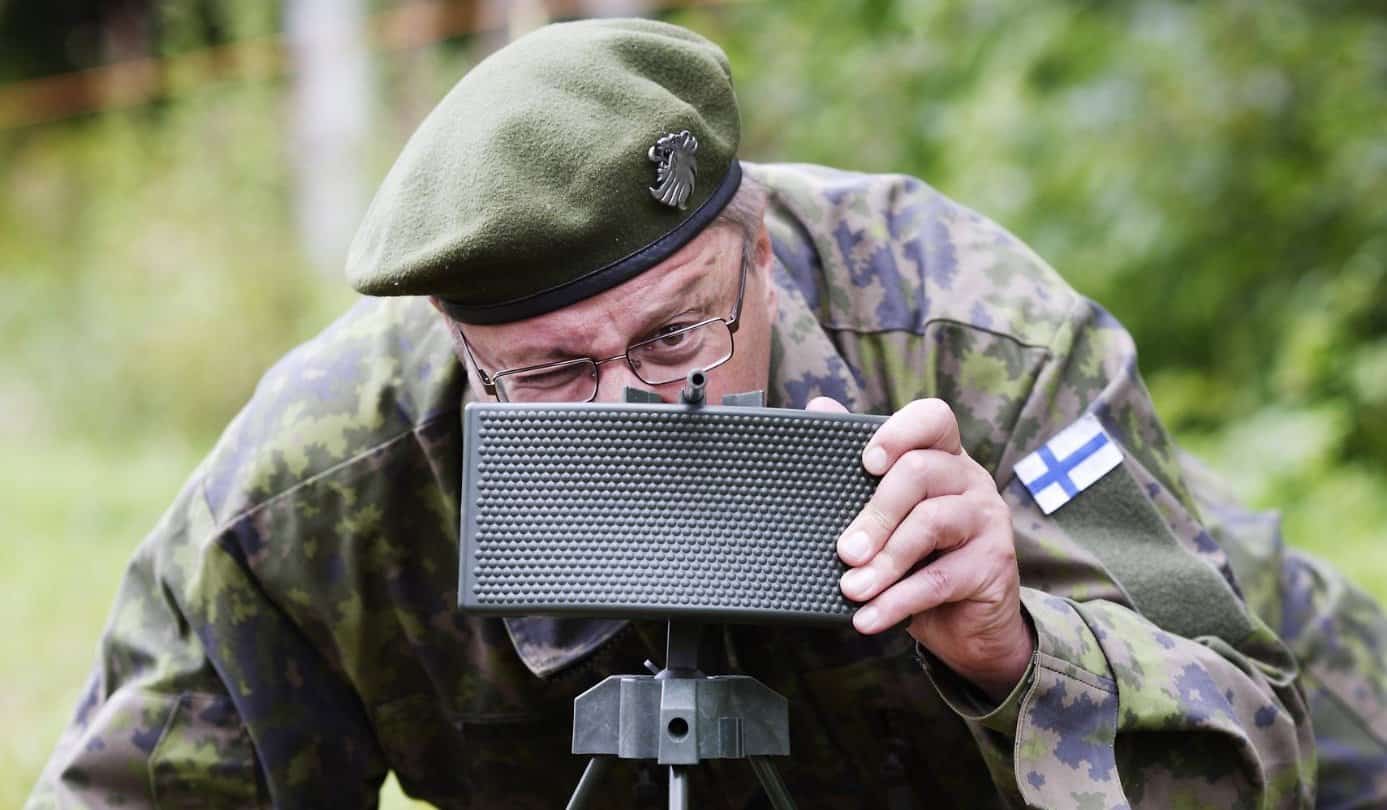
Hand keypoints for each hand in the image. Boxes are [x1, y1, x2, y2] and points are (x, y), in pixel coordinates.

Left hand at [808, 396, 1033, 701]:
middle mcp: (970, 479)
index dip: (898, 432)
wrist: (968, 623)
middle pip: (921, 471)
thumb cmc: (920, 556)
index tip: (866, 462)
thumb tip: (818, 404)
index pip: (933, 418)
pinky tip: (868, 617)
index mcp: (943, 457)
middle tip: (845, 551)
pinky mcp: (994, 564)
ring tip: (852, 588)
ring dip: (884, 561)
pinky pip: (938, 579)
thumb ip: (860, 465)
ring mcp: (987, 519)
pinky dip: (897, 601)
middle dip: (875, 513)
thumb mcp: (889, 511)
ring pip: (931, 524)